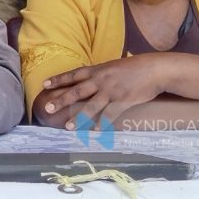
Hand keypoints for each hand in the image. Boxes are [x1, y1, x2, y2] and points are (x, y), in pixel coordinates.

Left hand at [40, 56, 165, 129]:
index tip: (44, 85)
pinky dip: (101, 123)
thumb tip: (87, 81)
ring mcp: (111, 91)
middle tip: (48, 108)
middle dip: (61, 100)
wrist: (155, 69)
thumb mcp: (112, 67)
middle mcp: (101, 80)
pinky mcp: (123, 100)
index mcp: (97, 70)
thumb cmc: (133, 68)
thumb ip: (99, 74)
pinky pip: (109, 114)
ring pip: (91, 106)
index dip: (58, 79)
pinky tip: (94, 131)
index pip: (73, 74)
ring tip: (68, 127)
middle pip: (77, 91)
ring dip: (79, 117)